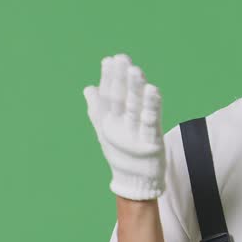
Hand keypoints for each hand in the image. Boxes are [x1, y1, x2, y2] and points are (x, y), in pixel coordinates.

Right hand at [83, 54, 165, 199]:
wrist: (134, 184)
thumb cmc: (122, 154)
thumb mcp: (107, 132)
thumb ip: (97, 109)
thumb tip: (88, 88)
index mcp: (110, 123)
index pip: (108, 96)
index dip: (109, 78)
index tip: (109, 59)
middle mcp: (119, 128)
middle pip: (119, 99)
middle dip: (120, 79)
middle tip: (121, 58)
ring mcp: (134, 136)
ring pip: (134, 108)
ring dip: (134, 89)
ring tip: (134, 69)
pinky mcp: (151, 144)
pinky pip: (151, 122)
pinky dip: (151, 106)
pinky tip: (152, 90)